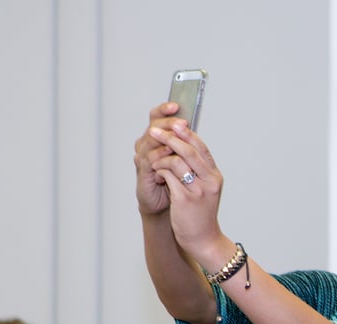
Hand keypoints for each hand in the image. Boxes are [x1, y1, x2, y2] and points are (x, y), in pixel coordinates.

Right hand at [133, 102, 182, 216]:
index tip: (176, 106)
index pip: (157, 117)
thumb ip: (185, 143)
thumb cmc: (175, 180)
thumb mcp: (183, 158)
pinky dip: (160, 155)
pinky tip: (170, 153)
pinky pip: (150, 159)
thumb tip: (192, 128)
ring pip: (151, 141)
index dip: (164, 109)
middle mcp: (146, 144)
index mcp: (156, 138)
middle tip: (181, 122)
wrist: (166, 204)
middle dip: (168, 123)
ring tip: (178, 135)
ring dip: (166, 138)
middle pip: (154, 126)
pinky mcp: (143, 171)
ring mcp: (143, 157)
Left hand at [148, 122, 226, 260]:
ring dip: (162, 159)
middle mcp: (209, 181)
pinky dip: (160, 172)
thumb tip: (183, 148)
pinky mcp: (185, 199)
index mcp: (215, 176)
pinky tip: (157, 175)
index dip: (187, 134)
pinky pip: (169, 177)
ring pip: (177, 161)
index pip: (201, 147)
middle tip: (154, 131)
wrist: (203, 239)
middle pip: (189, 150)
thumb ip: (199, 171)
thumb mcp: (206, 190)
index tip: (174, 124)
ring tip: (155, 162)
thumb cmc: (201, 214)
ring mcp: (198, 190)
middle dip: (170, 138)